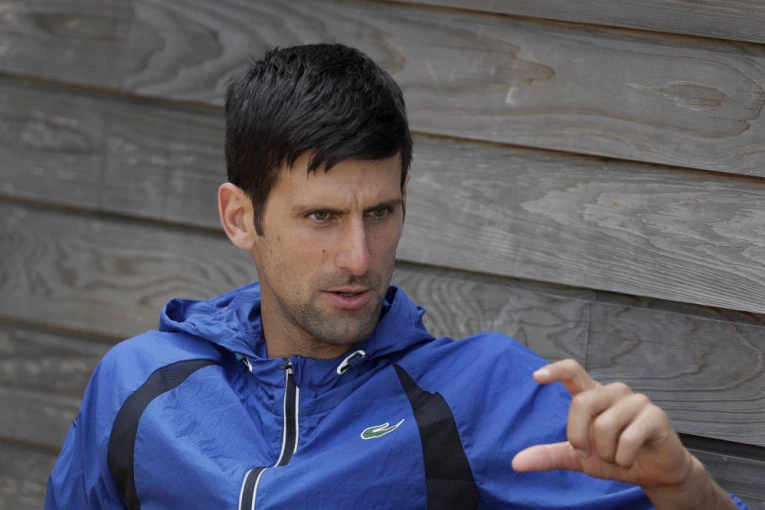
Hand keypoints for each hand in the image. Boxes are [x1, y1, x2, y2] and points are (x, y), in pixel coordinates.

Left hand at [511, 359, 693, 488]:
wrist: (654, 474)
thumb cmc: (615, 457)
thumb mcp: (578, 458)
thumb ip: (549, 455)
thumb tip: (516, 463)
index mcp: (593, 395)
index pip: (573, 371)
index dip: (555, 370)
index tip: (536, 376)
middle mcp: (613, 392)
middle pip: (581, 403)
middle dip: (579, 436)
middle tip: (588, 453)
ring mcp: (636, 401)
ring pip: (605, 425)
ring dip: (607, 452)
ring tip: (617, 456)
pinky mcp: (655, 415)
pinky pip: (628, 438)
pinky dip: (624, 457)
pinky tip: (631, 458)